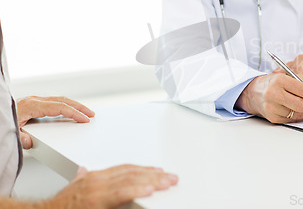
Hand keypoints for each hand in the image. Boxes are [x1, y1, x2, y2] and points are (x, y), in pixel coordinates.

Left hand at [16, 96, 94, 148]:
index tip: (85, 119)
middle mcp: (33, 100)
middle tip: (91, 114)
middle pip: (62, 100)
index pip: (59, 108)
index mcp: (31, 106)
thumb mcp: (11, 134)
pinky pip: (53, 102)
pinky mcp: (33, 104)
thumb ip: (22, 139)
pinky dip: (64, 106)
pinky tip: (68, 112)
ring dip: (73, 105)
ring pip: (59, 100)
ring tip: (85, 112)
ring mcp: (33, 101)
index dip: (73, 113)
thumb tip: (31, 142)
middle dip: (79, 107)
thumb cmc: (1, 124)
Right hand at [41, 165, 177, 208]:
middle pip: (132, 173)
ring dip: (152, 181)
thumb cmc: (61, 205)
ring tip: (167, 182)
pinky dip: (137, 190)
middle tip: (171, 177)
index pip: (125, 169)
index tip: (159, 171)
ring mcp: (97, 190)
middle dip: (153, 175)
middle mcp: (97, 180)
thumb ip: (83, 179)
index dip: (144, 169)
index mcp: (95, 177)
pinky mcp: (96, 200)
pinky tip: (150, 190)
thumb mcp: (75, 187)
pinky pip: (121, 193)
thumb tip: (84, 171)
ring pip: (130, 181)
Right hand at [235, 73, 302, 123]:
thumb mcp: (288, 76)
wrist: (254, 92)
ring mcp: (272, 107)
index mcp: (279, 80)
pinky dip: (299, 116)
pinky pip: (291, 119)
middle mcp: (273, 93)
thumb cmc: (275, 83)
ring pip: (297, 113)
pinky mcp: (272, 117)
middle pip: (300, 104)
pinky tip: (301, 111)